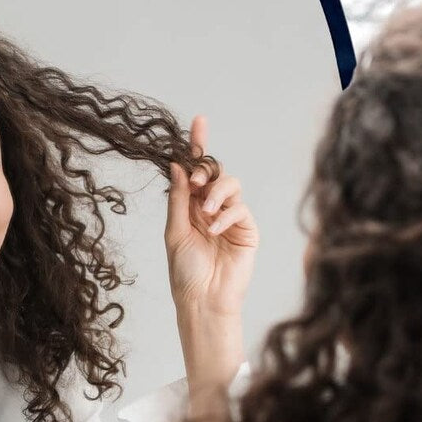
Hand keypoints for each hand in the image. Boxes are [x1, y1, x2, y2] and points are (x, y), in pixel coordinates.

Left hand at [165, 115, 258, 317]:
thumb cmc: (185, 270)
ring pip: (231, 185)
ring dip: (217, 192)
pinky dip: (226, 214)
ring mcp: (230, 217)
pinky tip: (215, 229)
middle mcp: (210, 206)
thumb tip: (177, 166)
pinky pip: (241, 208)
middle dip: (207, 169)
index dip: (197, 145)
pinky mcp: (247, 229)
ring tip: (206, 211)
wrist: (203, 299)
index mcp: (190, 205)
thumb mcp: (174, 231)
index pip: (195, 169)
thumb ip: (178, 199)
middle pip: (216, 171)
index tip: (199, 121)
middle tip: (197, 180)